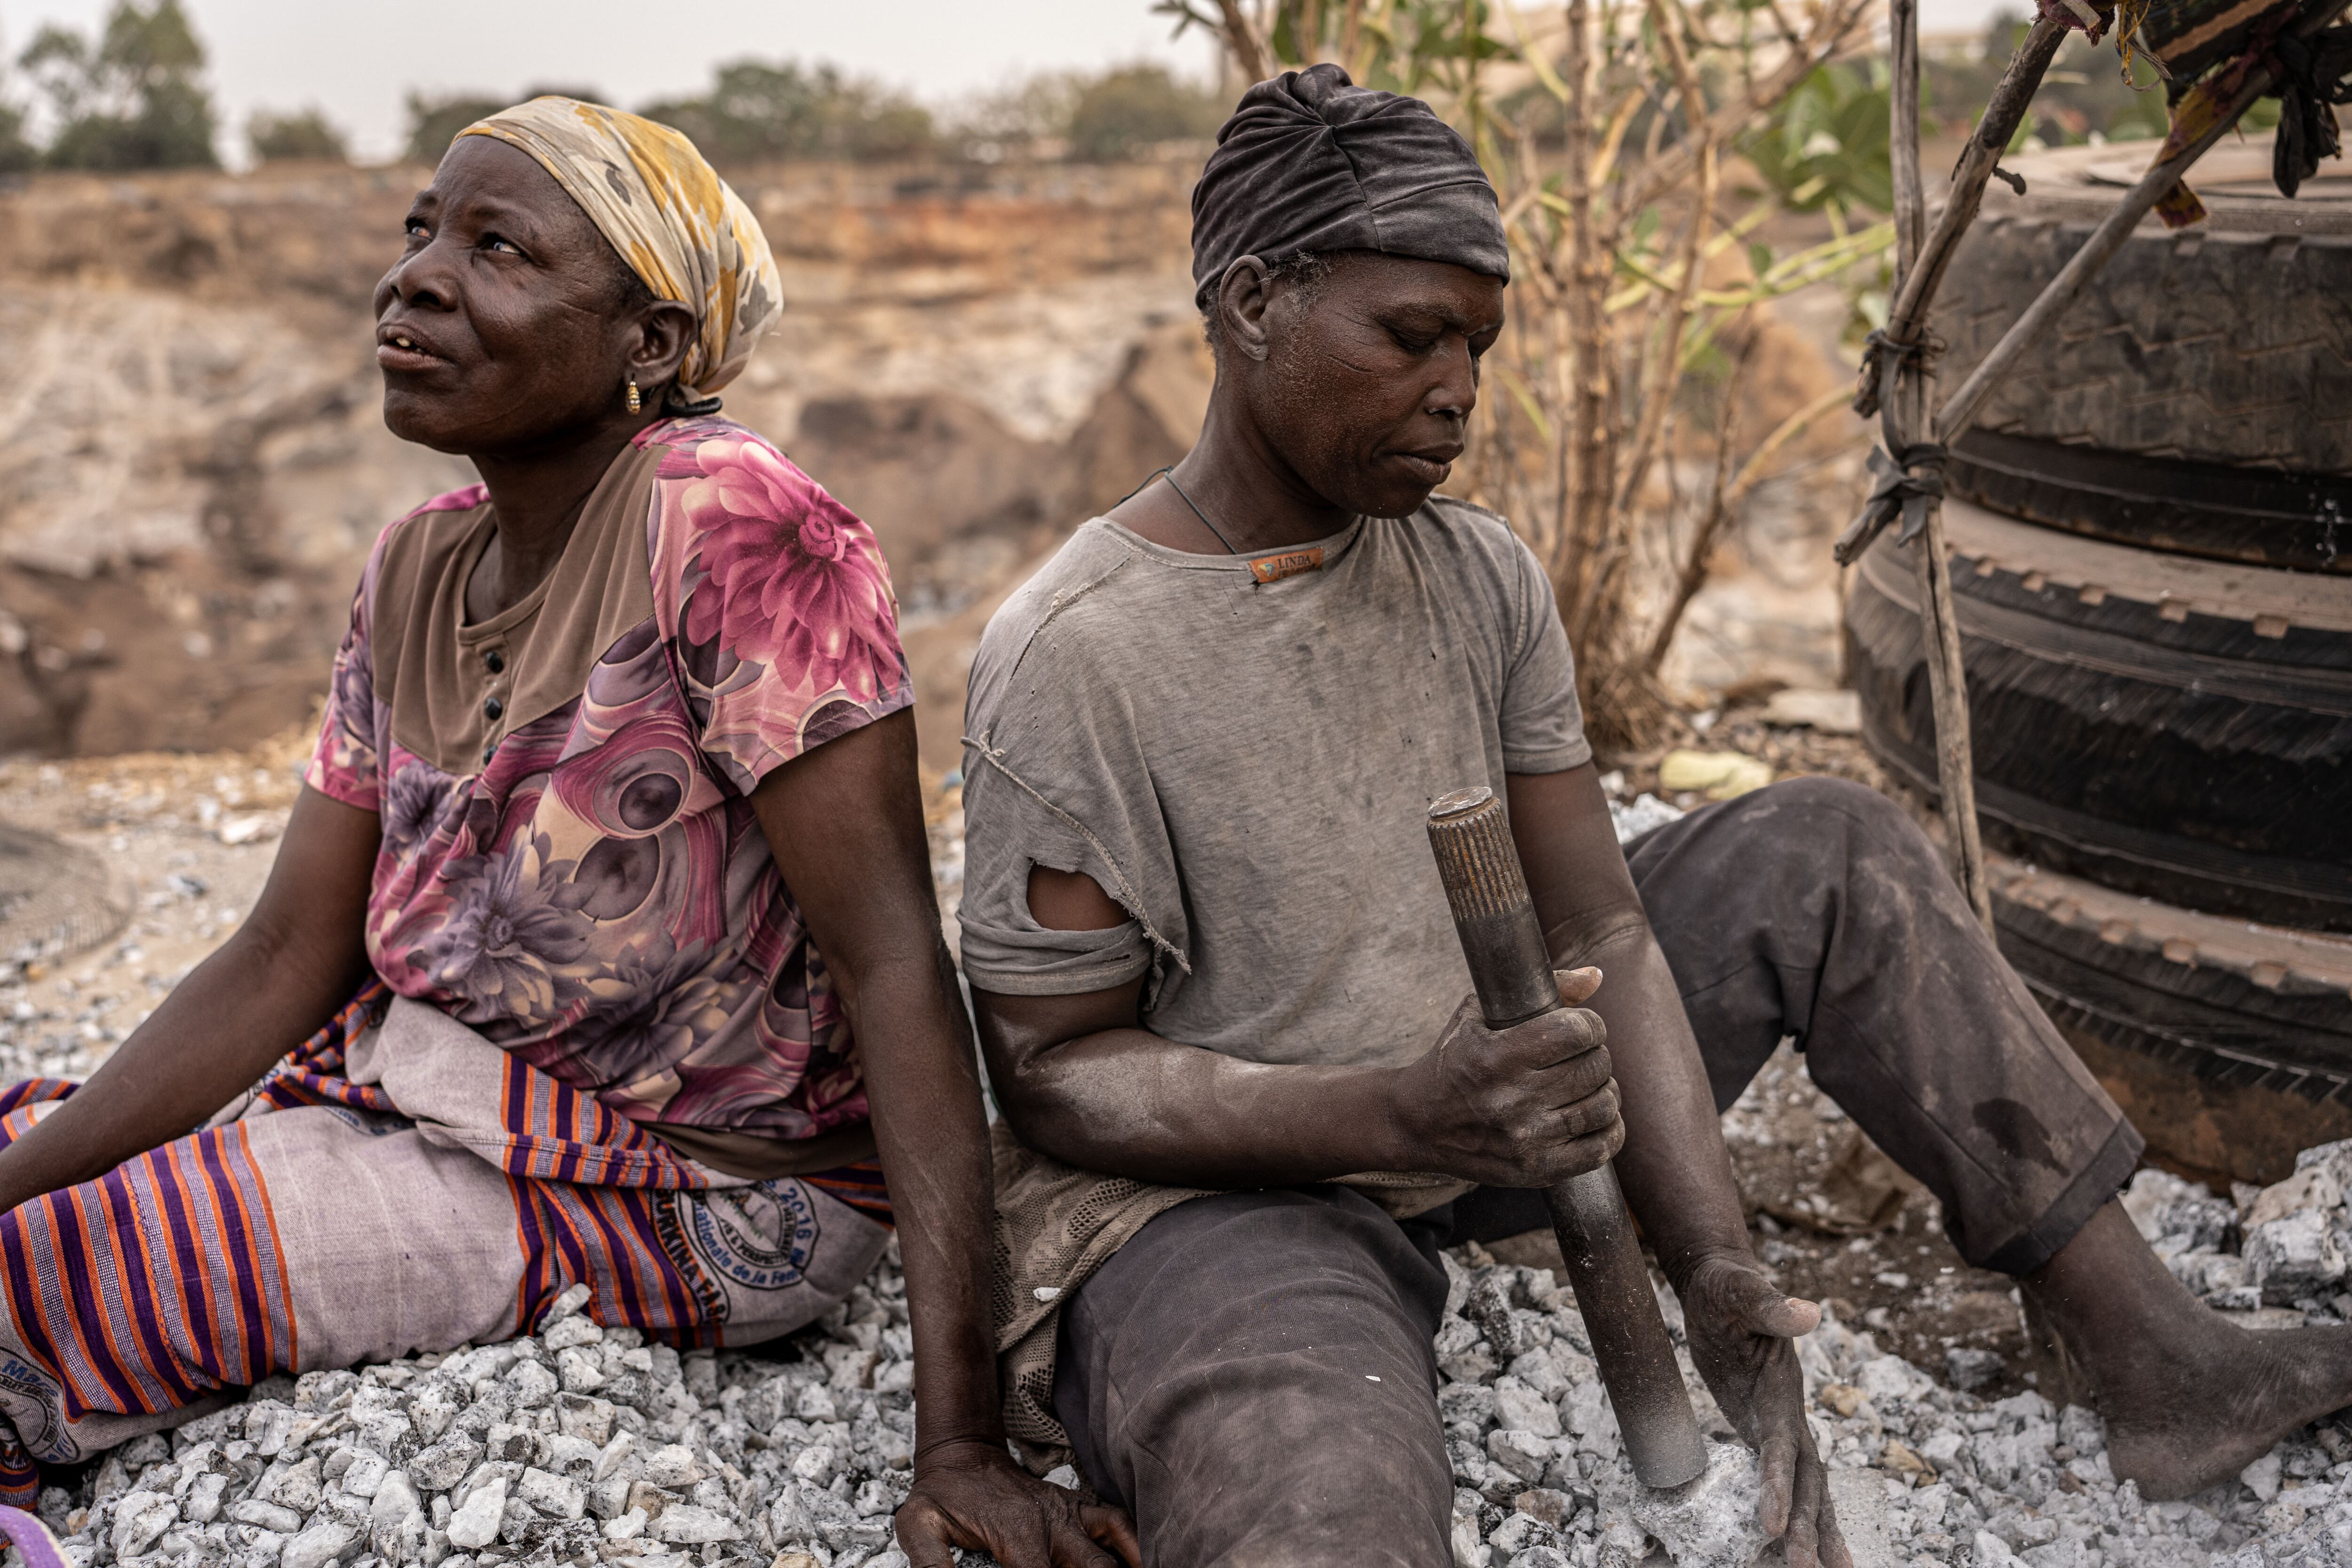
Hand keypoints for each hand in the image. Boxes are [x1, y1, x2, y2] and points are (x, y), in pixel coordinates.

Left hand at [895, 1439, 1140, 1567]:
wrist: (961, 1453)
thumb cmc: (941, 1495)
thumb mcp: (918, 1525)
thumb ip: (930, 1563)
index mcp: (1018, 1535)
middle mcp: (1051, 1525)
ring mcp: (1068, 1514)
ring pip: (1112, 1553)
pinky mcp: (1077, 1507)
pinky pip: (1118, 1524)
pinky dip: (1134, 1547)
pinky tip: (1142, 1563)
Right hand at [1390, 968, 1619, 1186]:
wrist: (1418, 1123)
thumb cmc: (1453, 1061)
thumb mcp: (1479, 1014)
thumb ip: (1542, 990)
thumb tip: (1597, 976)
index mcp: (1498, 1057)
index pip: (1576, 1032)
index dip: (1589, 1025)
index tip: (1580, 1028)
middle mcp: (1513, 1100)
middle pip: (1594, 1067)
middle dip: (1595, 1054)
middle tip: (1580, 1055)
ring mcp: (1527, 1140)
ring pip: (1604, 1106)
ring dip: (1604, 1089)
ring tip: (1588, 1084)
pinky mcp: (1536, 1170)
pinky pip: (1601, 1148)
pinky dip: (1609, 1129)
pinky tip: (1592, 1116)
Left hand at [1677, 1254, 1851, 1567]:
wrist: (1723, 1285)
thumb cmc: (1729, 1286)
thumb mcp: (1741, 1291)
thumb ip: (1771, 1307)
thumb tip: (1809, 1312)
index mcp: (1784, 1389)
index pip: (1784, 1447)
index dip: (1780, 1486)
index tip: (1773, 1526)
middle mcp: (1789, 1414)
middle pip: (1808, 1480)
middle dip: (1809, 1526)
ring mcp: (1778, 1424)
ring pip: (1803, 1486)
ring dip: (1810, 1529)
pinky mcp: (1760, 1427)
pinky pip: (1778, 1478)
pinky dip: (1787, 1510)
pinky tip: (1783, 1543)